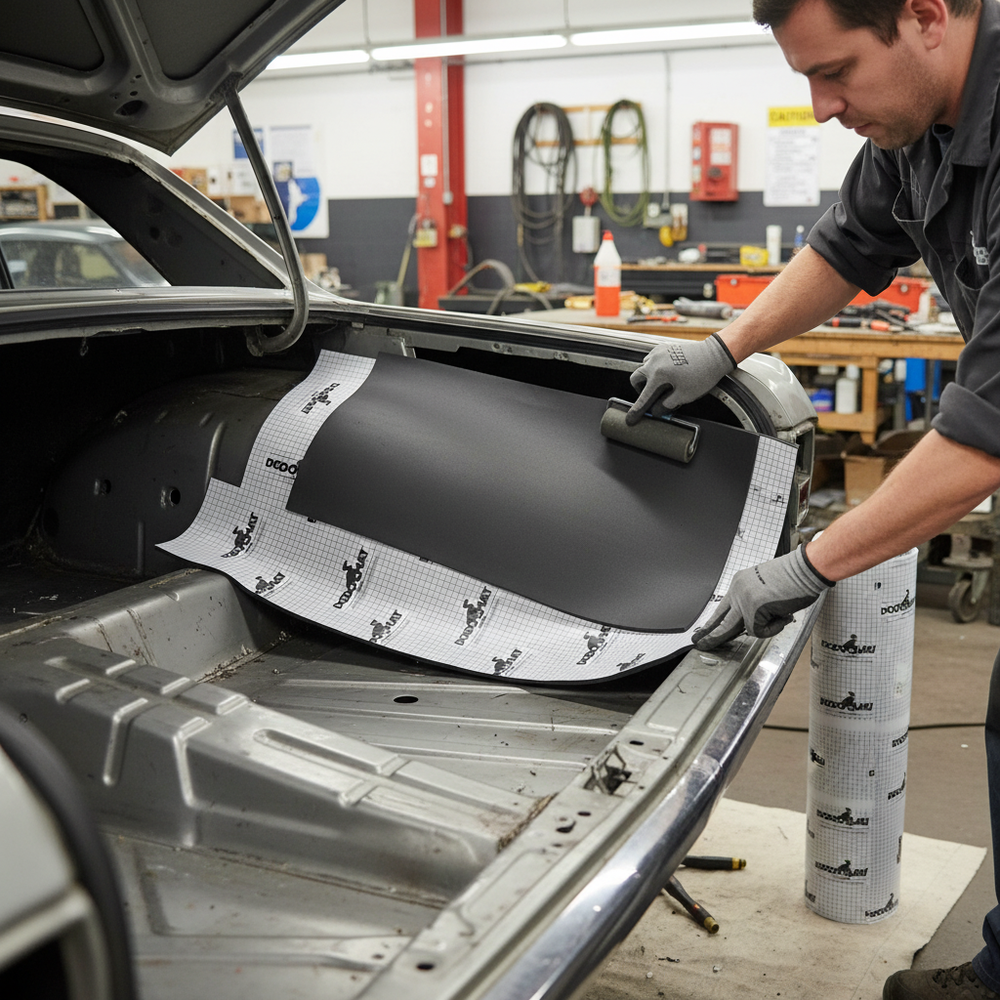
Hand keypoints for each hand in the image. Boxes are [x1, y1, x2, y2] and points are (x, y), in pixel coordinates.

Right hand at [626, 333, 735, 425]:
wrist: (714, 355)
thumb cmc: (702, 374)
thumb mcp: (684, 396)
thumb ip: (666, 405)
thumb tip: (656, 411)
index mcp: (658, 375)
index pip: (643, 397)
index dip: (637, 410)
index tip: (630, 419)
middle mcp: (654, 362)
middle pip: (636, 378)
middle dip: (640, 389)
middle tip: (652, 395)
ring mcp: (658, 352)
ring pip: (644, 367)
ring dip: (648, 377)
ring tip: (663, 383)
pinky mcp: (664, 347)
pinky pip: (652, 359)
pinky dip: (655, 367)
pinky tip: (668, 372)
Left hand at [692, 546, 832, 649]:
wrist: (804, 569)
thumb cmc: (793, 579)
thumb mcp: (764, 588)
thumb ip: (753, 604)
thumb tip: (750, 625)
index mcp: (739, 584)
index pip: (722, 607)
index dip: (713, 621)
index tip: (703, 630)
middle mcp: (738, 590)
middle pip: (720, 619)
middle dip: (709, 634)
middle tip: (699, 643)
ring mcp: (744, 600)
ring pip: (737, 628)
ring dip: (750, 631)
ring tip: (766, 620)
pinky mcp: (753, 609)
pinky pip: (759, 631)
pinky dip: (773, 628)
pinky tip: (783, 614)